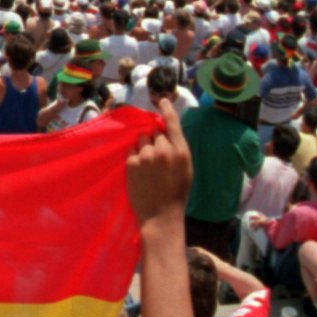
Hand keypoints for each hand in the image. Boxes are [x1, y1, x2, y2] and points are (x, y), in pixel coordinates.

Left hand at [124, 113, 191, 229]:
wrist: (160, 215)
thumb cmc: (177, 193)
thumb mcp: (186, 168)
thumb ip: (177, 148)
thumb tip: (166, 132)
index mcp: (181, 151)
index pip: (172, 123)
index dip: (166, 110)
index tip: (162, 101)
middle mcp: (163, 150)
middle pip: (154, 131)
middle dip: (155, 139)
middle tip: (157, 157)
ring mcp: (145, 155)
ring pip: (141, 138)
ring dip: (143, 145)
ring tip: (148, 163)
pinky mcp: (131, 163)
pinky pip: (131, 149)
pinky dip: (134, 155)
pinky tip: (140, 170)